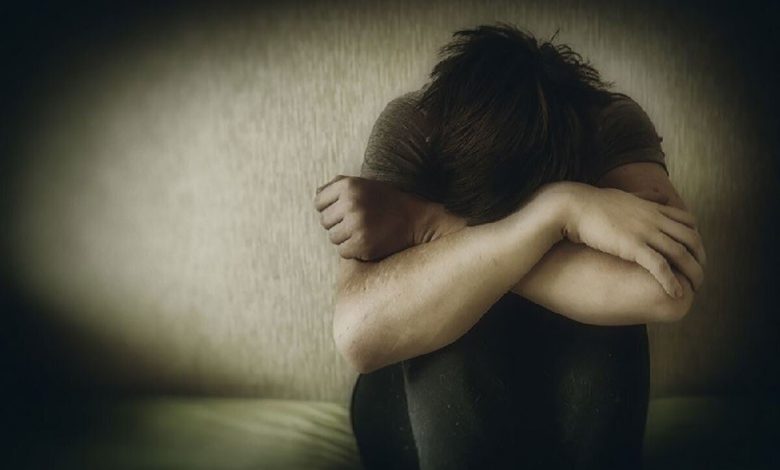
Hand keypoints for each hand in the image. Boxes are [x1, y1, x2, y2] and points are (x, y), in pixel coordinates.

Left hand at [313, 175, 457, 259]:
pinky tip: (368, 242)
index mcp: (348, 185)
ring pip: (333, 238)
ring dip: (346, 238)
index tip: (345, 211)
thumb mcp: (364, 184)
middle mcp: (350, 203)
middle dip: (338, 224)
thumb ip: (339, 184)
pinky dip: (353, 250)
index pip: (319, 203)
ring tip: (364, 231)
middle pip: (325, 222)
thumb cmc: (386, 201)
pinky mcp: (362, 244)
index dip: (330, 209)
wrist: (414, 220)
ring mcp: (356, 224)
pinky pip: (343, 252)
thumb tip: (316, 193)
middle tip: (359, 222)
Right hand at [543, 182, 705, 296]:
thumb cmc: (592, 203)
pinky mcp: (633, 246)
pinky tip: (675, 293)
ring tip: (694, 288)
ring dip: (692, 273)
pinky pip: (659, 266)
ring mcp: (645, 232)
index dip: (696, 238)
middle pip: (691, 238)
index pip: (688, 221)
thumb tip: (659, 193)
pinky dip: (671, 281)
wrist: (573, 206)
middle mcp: (654, 219)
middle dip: (700, 257)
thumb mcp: (625, 195)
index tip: (694, 252)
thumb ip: (644, 195)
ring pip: (681, 254)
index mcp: (652, 208)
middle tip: (698, 273)